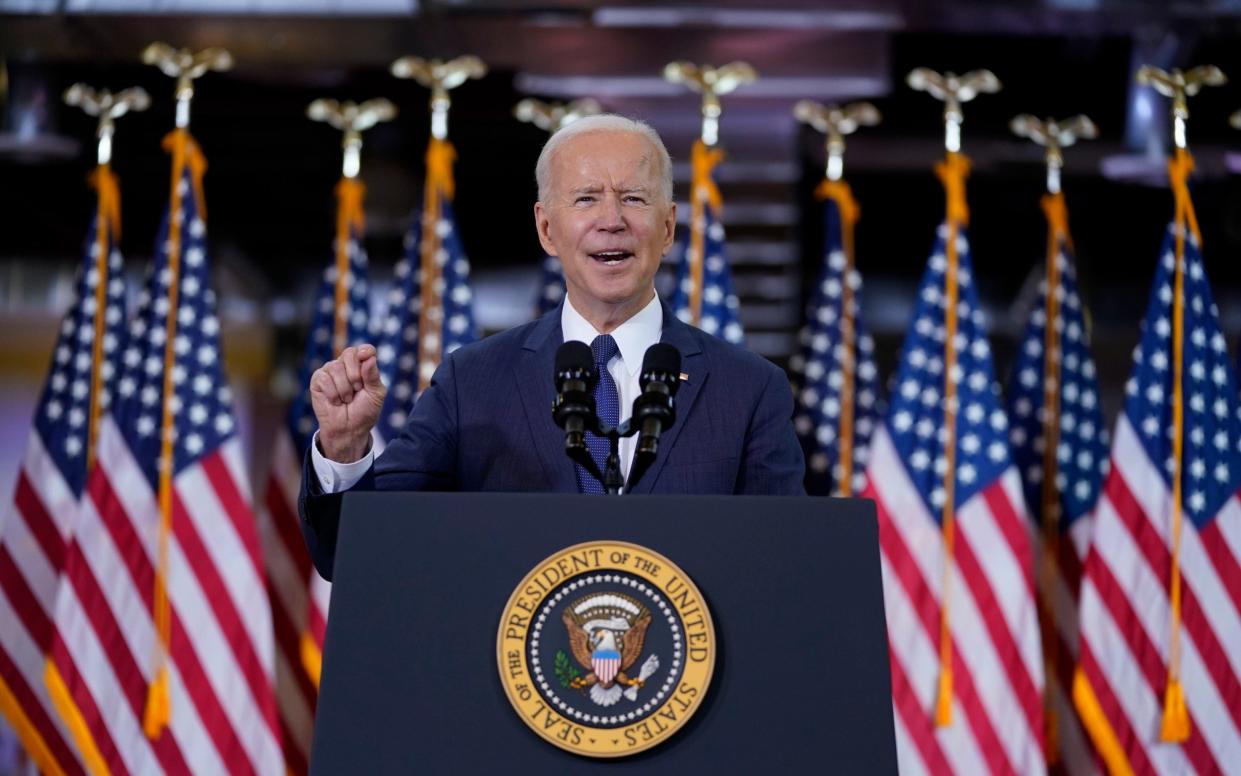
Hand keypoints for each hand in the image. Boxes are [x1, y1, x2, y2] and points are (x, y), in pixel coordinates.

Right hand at [310, 344, 385, 461]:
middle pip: (349, 354)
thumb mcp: (376, 394)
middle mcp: (345, 365)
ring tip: (347, 399)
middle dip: (355, 375)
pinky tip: (335, 401)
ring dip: (344, 388)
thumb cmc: (365, 411)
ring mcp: (330, 371)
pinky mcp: (318, 380)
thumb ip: (373, 375)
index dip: (365, 352)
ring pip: (335, 367)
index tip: (366, 357)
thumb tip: (369, 357)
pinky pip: (324, 378)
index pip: (364, 349)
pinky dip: (333, 393)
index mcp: (362, 366)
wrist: (349, 429)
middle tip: (358, 390)